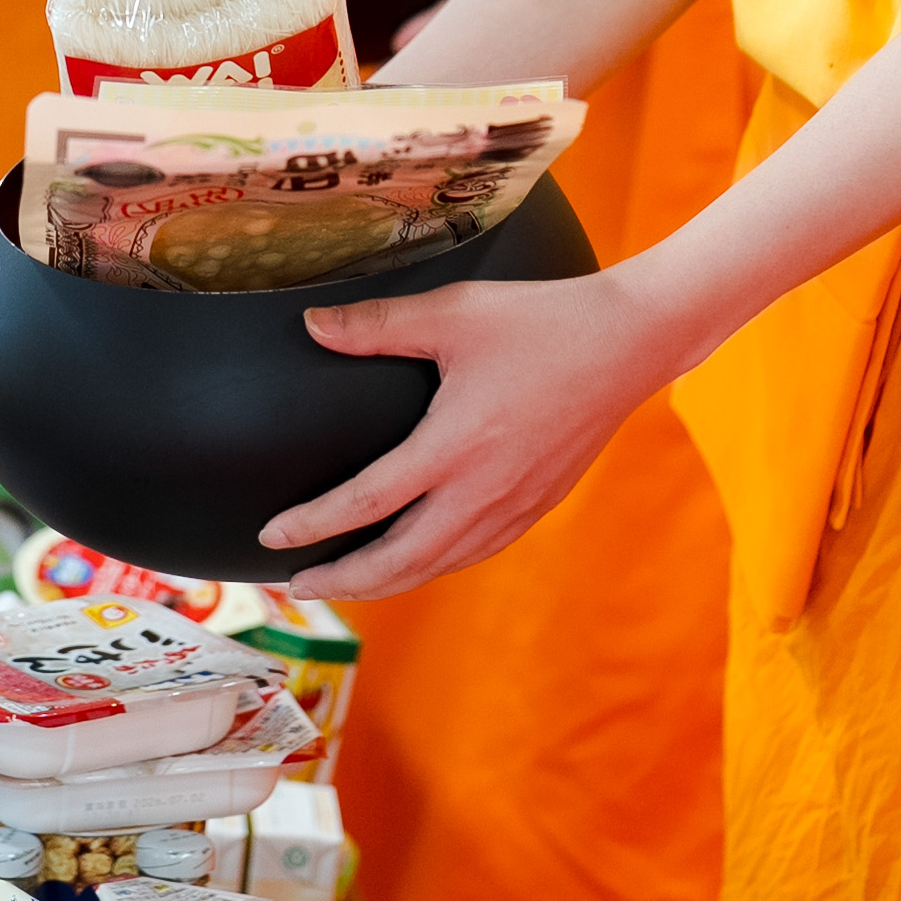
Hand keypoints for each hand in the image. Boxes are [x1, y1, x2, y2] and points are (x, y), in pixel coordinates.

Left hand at [258, 270, 681, 599]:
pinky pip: (474, 553)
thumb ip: (378, 325)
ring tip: (345, 583)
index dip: (312, 526)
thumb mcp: (453, 313)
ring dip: (386, 582)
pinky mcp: (539, 505)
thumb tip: (309, 326)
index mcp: (455, 446)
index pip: (367, 503)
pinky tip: (416, 562)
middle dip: (343, 581)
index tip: (270, 540)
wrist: (630, 343)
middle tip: (294, 587)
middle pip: (399, 561)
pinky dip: (433, 567)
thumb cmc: (540, 320)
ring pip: (439, 565)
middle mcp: (484, 490)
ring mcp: (515, 504)